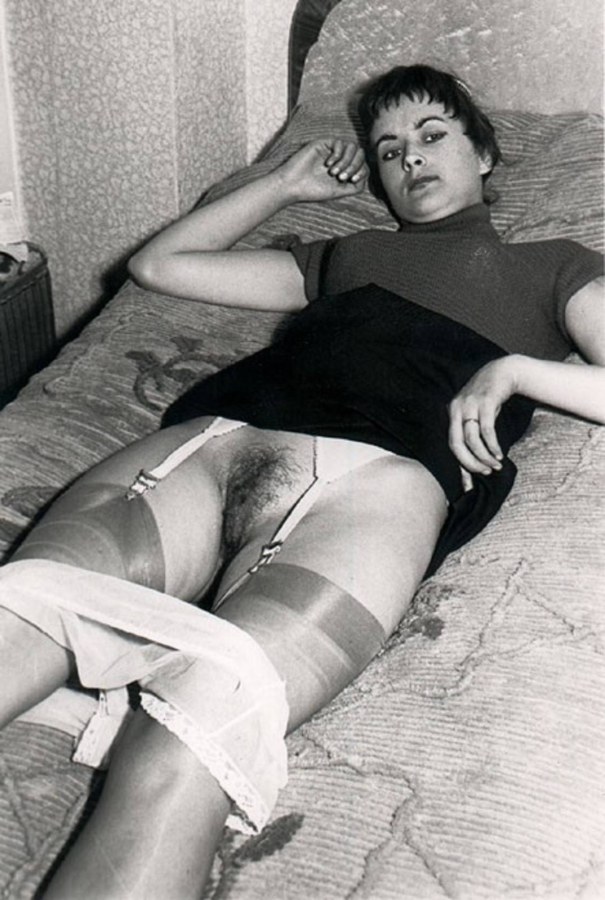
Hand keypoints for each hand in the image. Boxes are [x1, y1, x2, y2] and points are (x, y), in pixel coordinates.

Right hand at [277, 139, 368, 202]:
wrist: (293, 185)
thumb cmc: (313, 190)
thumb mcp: (339, 192)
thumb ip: (355, 186)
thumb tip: (366, 176)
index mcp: (346, 170)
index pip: (363, 165)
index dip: (362, 171)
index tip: (352, 180)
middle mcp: (341, 159)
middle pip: (360, 154)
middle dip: (354, 166)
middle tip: (342, 177)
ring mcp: (333, 151)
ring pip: (353, 147)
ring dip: (346, 161)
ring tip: (334, 173)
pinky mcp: (324, 144)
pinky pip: (340, 143)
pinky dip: (337, 154)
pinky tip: (327, 165)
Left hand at [448, 356, 518, 481]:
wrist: (503, 372)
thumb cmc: (488, 400)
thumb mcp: (476, 417)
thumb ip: (472, 438)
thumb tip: (472, 468)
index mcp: (451, 414)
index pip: (451, 445)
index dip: (461, 465)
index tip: (470, 484)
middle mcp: (456, 409)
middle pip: (457, 444)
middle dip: (471, 463)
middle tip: (485, 473)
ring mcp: (470, 404)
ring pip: (472, 439)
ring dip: (484, 456)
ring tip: (495, 465)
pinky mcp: (486, 402)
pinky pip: (487, 430)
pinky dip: (492, 445)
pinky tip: (499, 453)